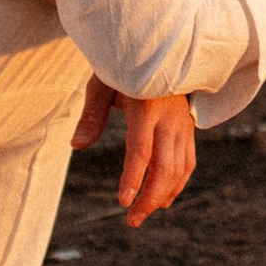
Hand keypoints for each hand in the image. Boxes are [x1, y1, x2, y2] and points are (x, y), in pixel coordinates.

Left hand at [73, 78, 197, 225]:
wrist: (159, 45)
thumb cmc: (123, 64)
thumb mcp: (102, 83)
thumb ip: (91, 115)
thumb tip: (76, 146)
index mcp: (147, 105)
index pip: (141, 150)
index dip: (132, 178)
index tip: (122, 202)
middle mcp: (170, 116)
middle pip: (165, 166)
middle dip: (149, 198)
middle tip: (131, 220)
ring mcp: (183, 122)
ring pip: (180, 167)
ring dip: (163, 195)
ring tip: (143, 214)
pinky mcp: (189, 126)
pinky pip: (188, 160)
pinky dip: (178, 182)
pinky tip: (164, 199)